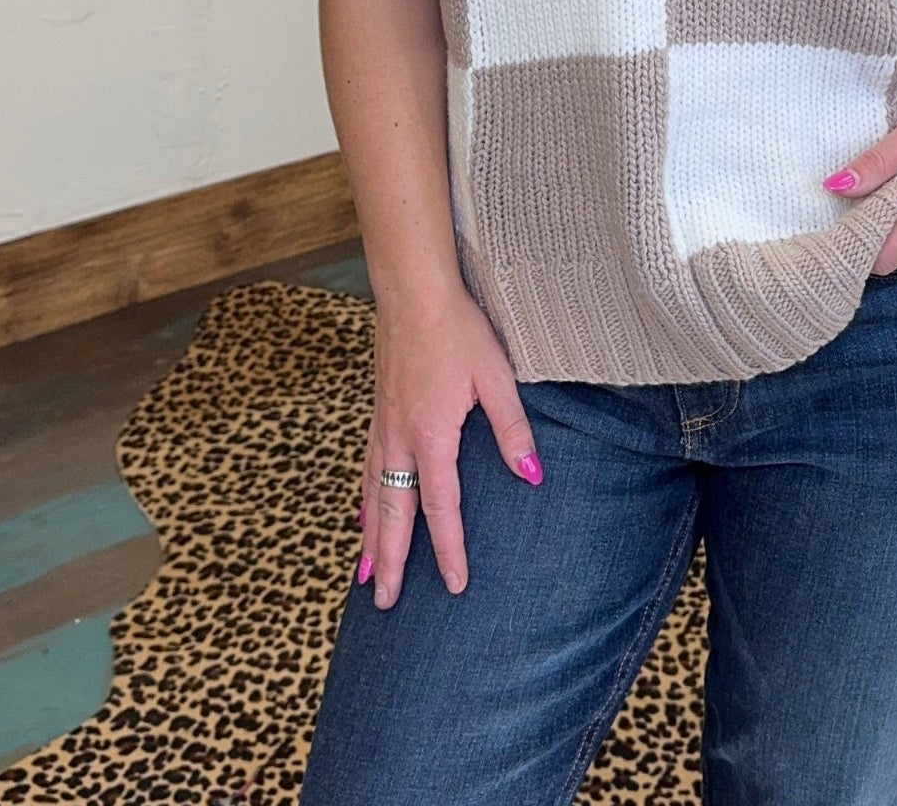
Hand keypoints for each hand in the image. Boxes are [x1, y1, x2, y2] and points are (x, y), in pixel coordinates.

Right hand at [357, 280, 544, 610]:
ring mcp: (383, 425)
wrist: (412, 291)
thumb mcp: (495, 377)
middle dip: (390, 562)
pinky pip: (367, 468)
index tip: (455, 586)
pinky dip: (365, 499)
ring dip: (371, 538)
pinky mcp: (377, 410)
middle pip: (393, 514)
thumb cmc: (458, 329)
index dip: (449, 550)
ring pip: (373, 495)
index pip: (441, 508)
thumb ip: (512, 429)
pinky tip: (364, 512)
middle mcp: (400, 438)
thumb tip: (532, 475)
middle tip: (383, 605)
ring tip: (365, 576)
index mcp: (432, 435)